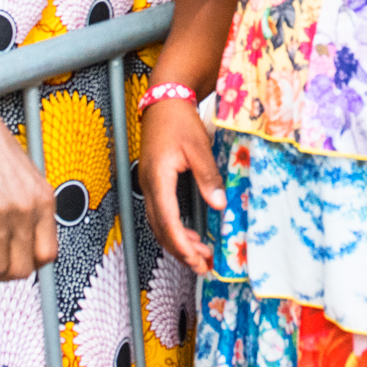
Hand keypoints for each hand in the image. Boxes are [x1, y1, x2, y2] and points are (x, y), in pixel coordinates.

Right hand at [0, 89, 56, 279]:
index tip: (19, 263)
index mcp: (45, 202)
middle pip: (22, 269)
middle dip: (7, 276)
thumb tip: (34, 248)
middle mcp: (25, 209)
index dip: (33, 266)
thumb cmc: (0, 154)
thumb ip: (36, 212)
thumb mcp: (32, 180)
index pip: (48, 255)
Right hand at [139, 97, 223, 273]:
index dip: (181, 243)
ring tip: (200, 257)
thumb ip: (208, 177)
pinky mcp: (153, 183)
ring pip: (158, 224)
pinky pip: (160, 214)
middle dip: (180, 251)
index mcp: (158, 178)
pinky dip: (173, 230)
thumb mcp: (198, 148)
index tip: (196, 258)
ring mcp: (148, 185)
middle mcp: (149, 185)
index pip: (167, 220)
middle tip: (202, 266)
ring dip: (177, 243)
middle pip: (160, 229)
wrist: (164, 101)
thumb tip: (218, 204)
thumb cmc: (178, 120)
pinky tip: (190, 236)